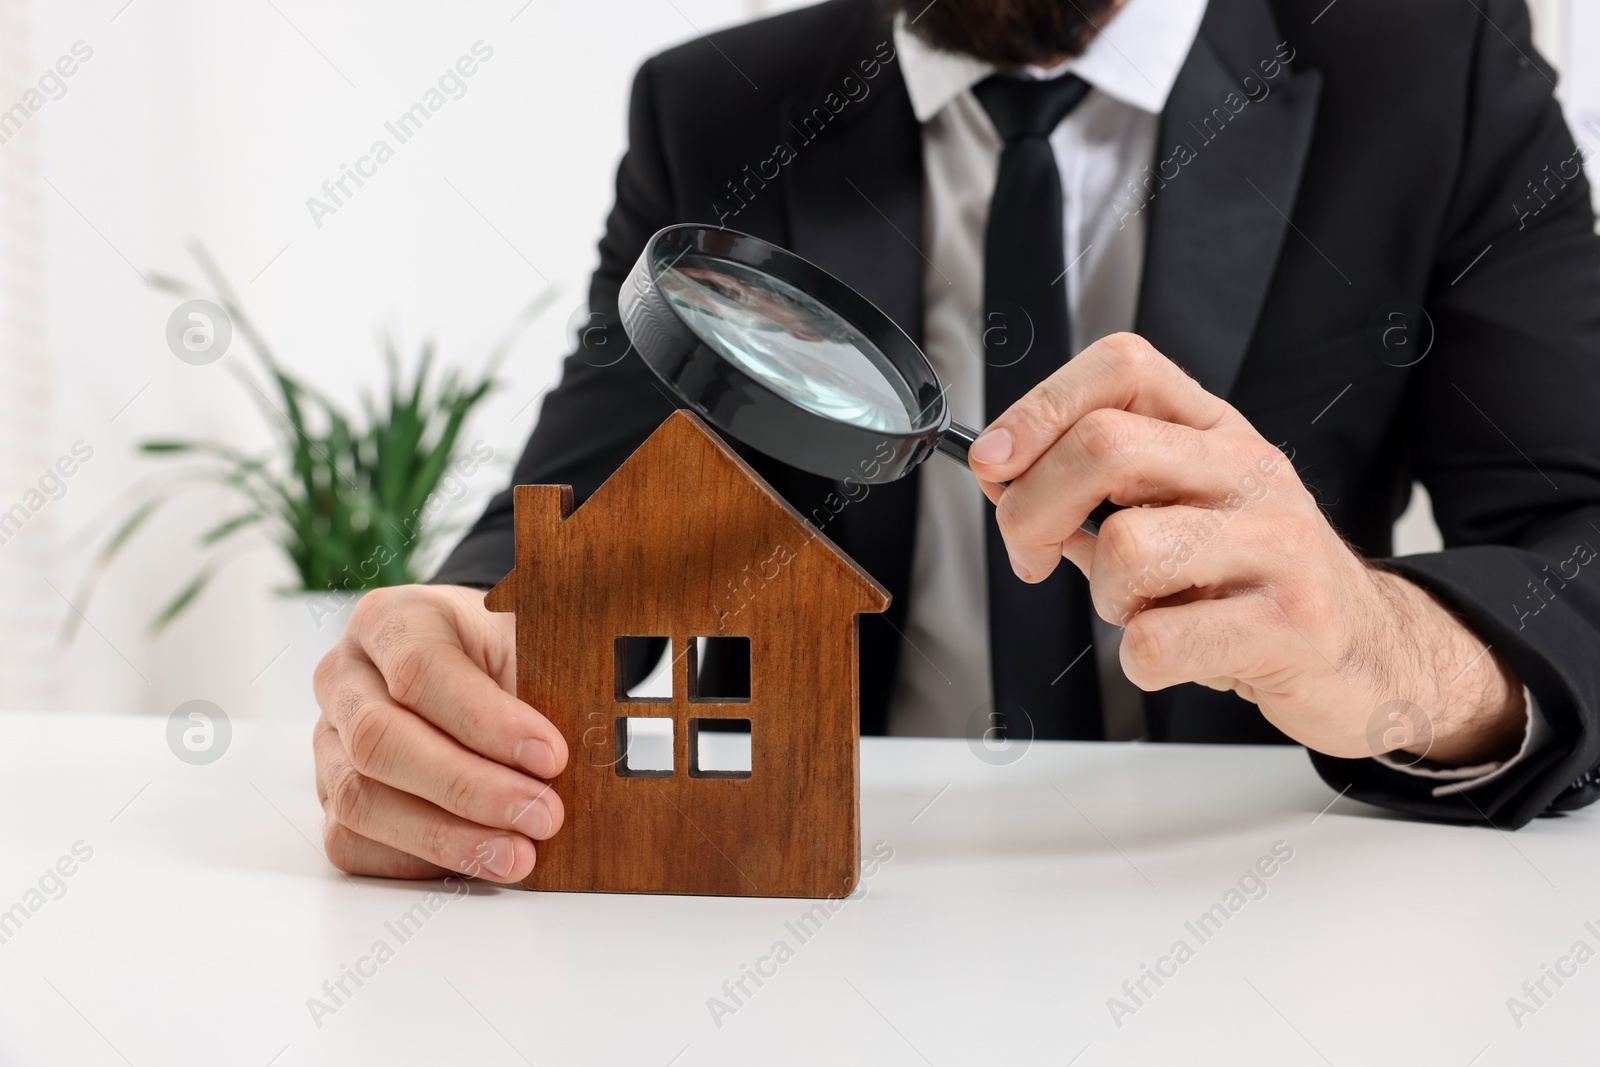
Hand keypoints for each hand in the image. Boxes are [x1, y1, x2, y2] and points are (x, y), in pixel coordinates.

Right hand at [312, 584, 568, 881]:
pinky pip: (353, 842)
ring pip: (360, 799)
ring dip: (447, 837)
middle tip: (542, 816)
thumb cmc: (501, 651)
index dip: (487, 721)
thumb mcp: (527, 636)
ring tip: (519, 855)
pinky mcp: (332, 798)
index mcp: (391, 620)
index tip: (552, 757)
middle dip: (468, 788)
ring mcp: (329, 741)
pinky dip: (417, 861)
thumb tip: (593, 731)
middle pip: (380, 740)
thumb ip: (547, 668)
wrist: (472, 666)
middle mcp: (345, 678)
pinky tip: (476, 862)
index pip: (421, 669)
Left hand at [966, 333, 1525, 764]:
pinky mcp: (1293, 623)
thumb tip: (1000, 473)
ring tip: (1144, 610)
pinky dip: (1141, 661)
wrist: (1371, 652)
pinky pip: (1158, 641)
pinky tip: (1176, 654)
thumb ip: (1090, 490)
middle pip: (1104, 445)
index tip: (995, 464)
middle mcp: (1251, 470)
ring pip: (1126, 549)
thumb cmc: (1251, 582)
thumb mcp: (1177, 511)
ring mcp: (1279, 542)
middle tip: (1031, 556)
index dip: (1039, 408)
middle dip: (1032, 510)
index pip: (1122, 366)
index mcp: (1216, 431)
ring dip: (1104, 598)